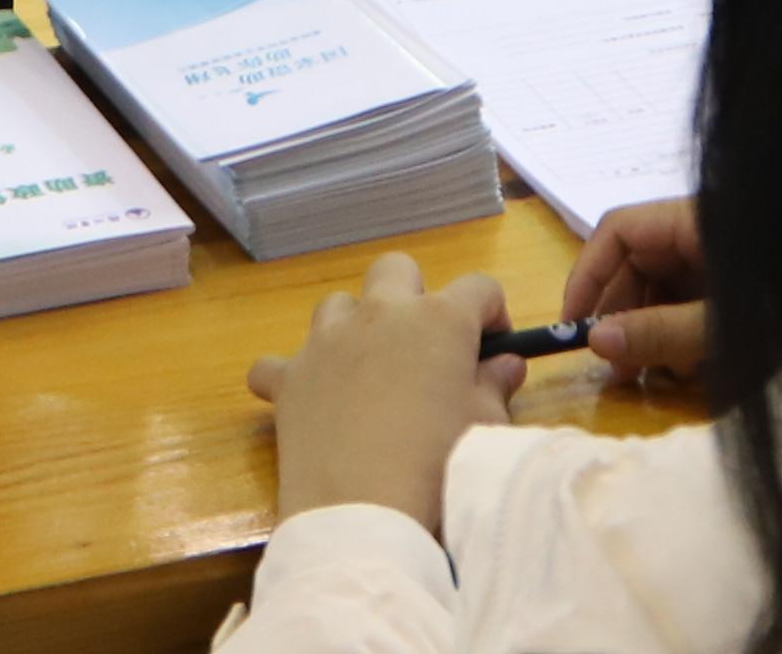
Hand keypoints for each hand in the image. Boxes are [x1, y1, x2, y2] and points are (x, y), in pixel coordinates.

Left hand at [247, 257, 524, 535]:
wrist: (364, 512)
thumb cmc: (439, 465)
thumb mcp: (484, 426)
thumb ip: (495, 385)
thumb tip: (505, 364)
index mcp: (440, 319)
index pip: (479, 287)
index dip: (491, 313)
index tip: (491, 348)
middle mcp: (381, 313)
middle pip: (397, 270)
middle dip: (413, 297)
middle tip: (424, 350)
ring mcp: (327, 340)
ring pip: (337, 304)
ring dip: (353, 327)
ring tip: (366, 373)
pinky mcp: (289, 377)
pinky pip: (276, 362)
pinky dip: (292, 375)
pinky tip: (305, 399)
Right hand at [559, 199, 707, 382]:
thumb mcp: (721, 324)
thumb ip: (661, 330)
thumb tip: (595, 339)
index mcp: (693, 219)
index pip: (619, 229)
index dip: (588, 275)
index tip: (573, 326)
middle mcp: (698, 231)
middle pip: (638, 263)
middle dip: (621, 317)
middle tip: (616, 370)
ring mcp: (717, 257)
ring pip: (661, 287)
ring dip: (648, 332)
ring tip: (649, 377)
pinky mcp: (730, 282)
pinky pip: (688, 300)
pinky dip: (677, 332)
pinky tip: (685, 368)